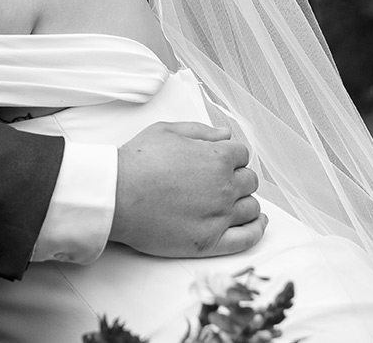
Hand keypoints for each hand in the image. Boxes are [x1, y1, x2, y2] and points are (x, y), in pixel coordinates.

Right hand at [111, 121, 264, 257]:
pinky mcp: (211, 242)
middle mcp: (224, 187)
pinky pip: (247, 238)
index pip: (242, 154)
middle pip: (249, 181)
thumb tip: (226, 134)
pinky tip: (255, 223)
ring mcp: (220, 216)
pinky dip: (256, 230)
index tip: (220, 162)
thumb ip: (201, 130)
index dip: (230, 156)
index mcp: (217, 157)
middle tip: (217, 182)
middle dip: (236, 178)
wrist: (116, 196)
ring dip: (243, 201)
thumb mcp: (166, 131)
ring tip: (228, 201)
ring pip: (251, 208)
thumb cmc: (136, 163)